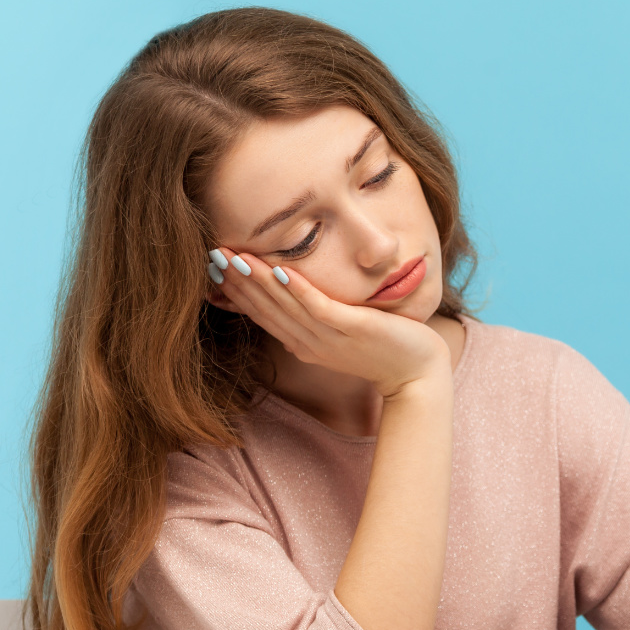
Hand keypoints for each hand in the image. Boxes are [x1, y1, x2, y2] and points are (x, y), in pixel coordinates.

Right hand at [209, 247, 448, 397]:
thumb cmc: (383, 350)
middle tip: (211, 254)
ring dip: (258, 280)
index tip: (213, 268)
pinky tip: (280, 269)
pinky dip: (298, 289)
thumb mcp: (341, 336)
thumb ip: (317, 323)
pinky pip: (319, 308)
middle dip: (238, 281)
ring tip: (234, 255)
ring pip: (285, 306)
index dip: (237, 292)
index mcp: (304, 344)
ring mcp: (329, 338)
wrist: (417, 375)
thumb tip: (291, 317)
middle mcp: (310, 343)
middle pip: (265, 309)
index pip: (262, 315)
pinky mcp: (352, 329)